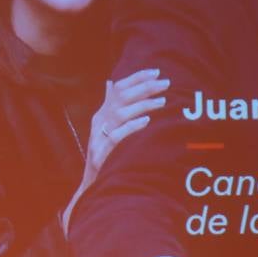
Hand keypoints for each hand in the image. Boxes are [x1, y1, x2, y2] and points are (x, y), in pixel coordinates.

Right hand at [61, 69, 168, 230]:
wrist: (92, 184)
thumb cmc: (104, 155)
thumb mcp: (105, 128)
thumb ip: (109, 106)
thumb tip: (110, 83)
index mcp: (101, 114)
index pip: (118, 89)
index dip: (136, 78)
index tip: (156, 72)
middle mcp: (98, 122)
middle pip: (120, 97)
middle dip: (144, 87)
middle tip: (165, 83)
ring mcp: (99, 138)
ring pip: (120, 114)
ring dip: (142, 106)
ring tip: (162, 102)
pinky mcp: (101, 153)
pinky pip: (117, 136)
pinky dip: (131, 127)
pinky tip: (146, 121)